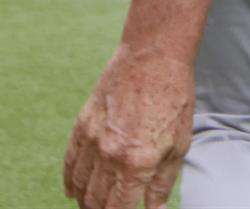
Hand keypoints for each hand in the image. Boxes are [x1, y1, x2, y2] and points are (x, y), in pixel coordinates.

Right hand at [64, 44, 193, 208]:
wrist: (153, 56)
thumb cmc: (174, 98)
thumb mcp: (180, 143)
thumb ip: (163, 181)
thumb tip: (153, 208)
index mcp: (138, 163)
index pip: (120, 208)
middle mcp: (111, 155)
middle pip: (96, 200)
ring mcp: (93, 139)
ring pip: (80, 184)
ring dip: (84, 201)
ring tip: (91, 207)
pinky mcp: (83, 124)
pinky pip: (70, 161)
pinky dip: (69, 180)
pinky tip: (72, 191)